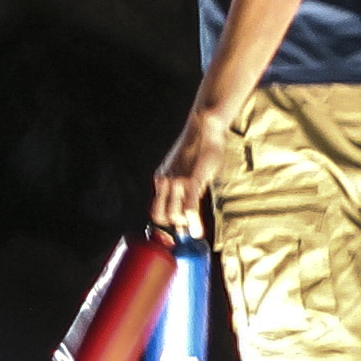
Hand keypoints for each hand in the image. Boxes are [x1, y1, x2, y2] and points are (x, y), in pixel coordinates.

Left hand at [149, 107, 224, 241]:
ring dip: (185, 225)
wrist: (204, 128)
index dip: (166, 223)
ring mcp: (177, 181)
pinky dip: (193, 222)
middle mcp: (165, 181)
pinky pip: (189, 205)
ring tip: (196, 230)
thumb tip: (189, 208)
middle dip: (174, 226)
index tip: (177, 230)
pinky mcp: (192, 180)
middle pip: (161, 216)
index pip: (156, 209)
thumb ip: (185, 187)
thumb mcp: (187, 169)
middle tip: (188, 228)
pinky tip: (197, 232)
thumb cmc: (200, 148)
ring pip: (174, 215)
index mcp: (162, 179)